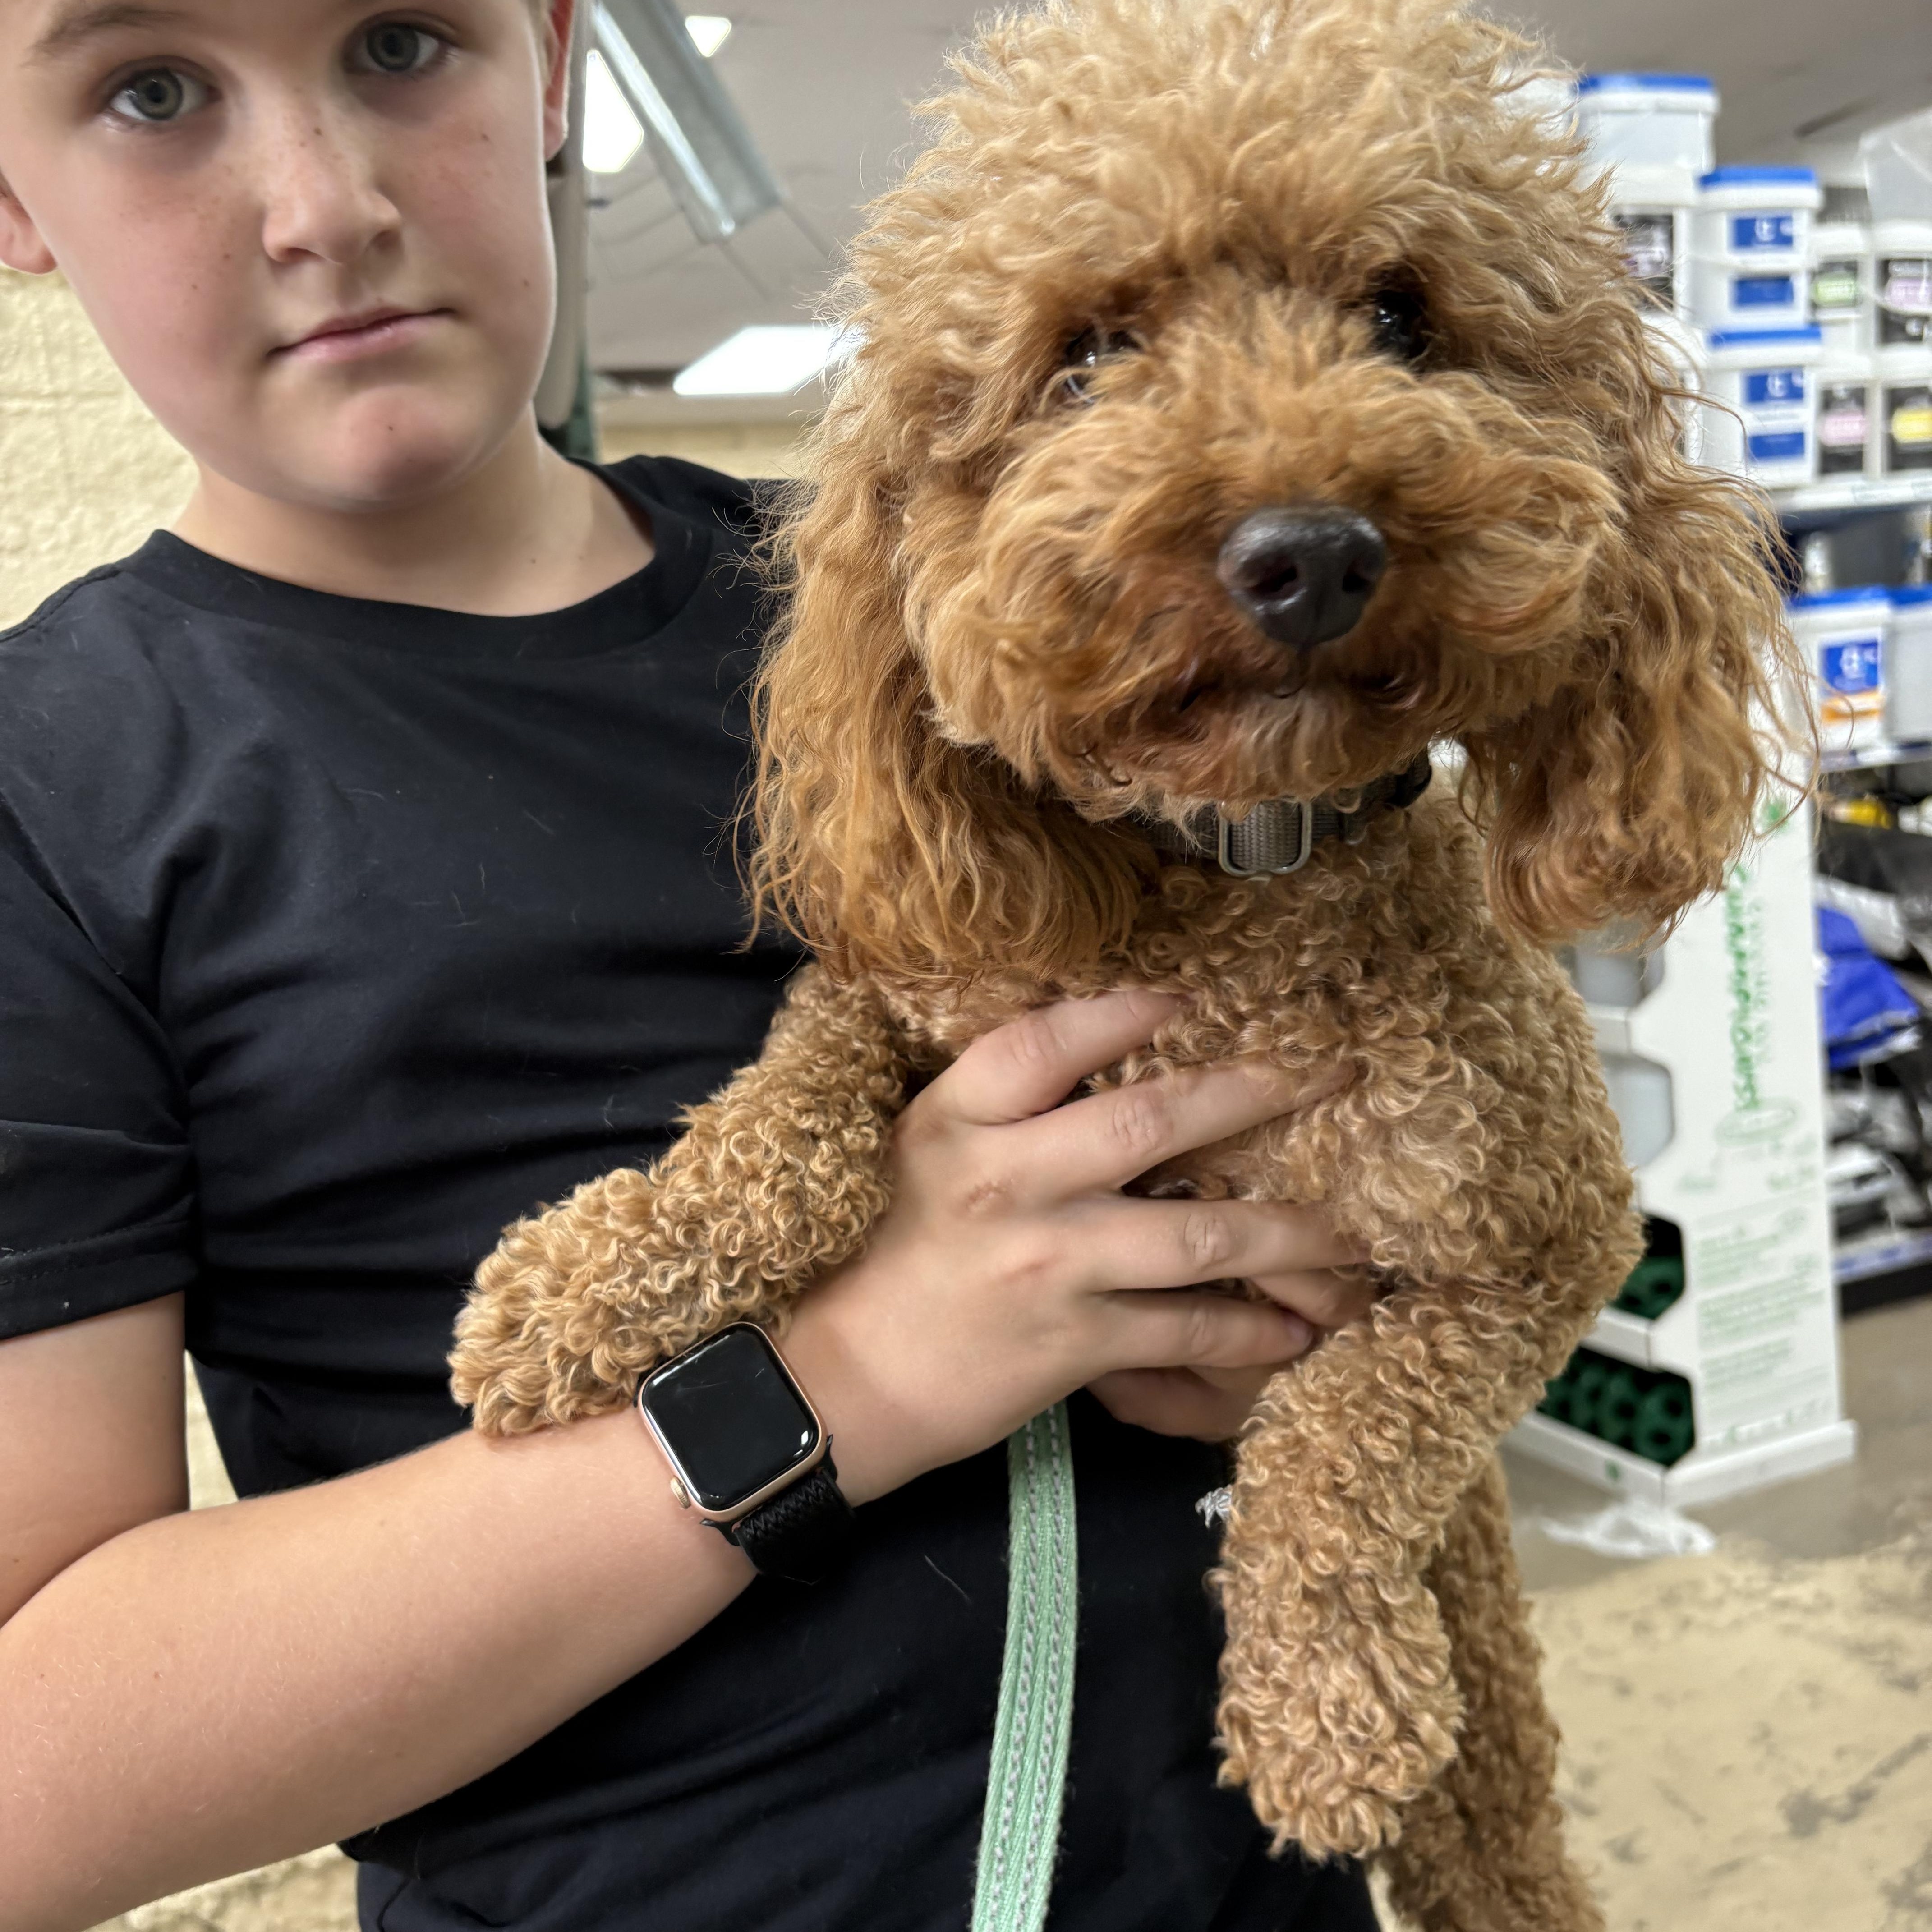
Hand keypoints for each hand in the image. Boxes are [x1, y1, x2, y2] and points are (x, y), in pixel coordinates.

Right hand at [780, 990, 1368, 1502]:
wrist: (829, 1386)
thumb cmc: (879, 1259)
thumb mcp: (918, 1154)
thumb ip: (999, 1110)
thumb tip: (1109, 1058)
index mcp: (956, 1120)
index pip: (1047, 1040)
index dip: (1126, 1012)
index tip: (1193, 998)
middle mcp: (1004, 1181)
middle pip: (1150, 1121)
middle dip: (1254, 1093)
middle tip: (1331, 1074)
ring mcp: (1045, 1263)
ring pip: (1196, 1234)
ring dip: (1287, 1232)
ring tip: (1349, 1230)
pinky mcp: (1070, 1345)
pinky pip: (1185, 1330)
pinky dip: (1249, 1333)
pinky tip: (1294, 1332)